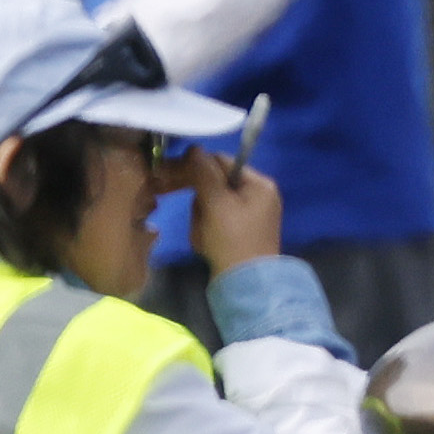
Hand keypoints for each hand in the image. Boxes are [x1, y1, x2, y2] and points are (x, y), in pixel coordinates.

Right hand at [183, 139, 286, 273]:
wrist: (246, 286)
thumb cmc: (232, 240)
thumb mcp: (216, 204)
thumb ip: (203, 174)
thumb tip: (192, 148)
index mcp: (259, 184)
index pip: (221, 162)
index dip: (197, 170)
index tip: (174, 181)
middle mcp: (259, 195)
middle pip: (215, 184)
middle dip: (201, 203)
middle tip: (201, 222)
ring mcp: (251, 215)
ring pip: (211, 204)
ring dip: (201, 219)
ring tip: (206, 238)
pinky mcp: (241, 232)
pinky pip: (216, 221)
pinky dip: (207, 231)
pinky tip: (208, 245)